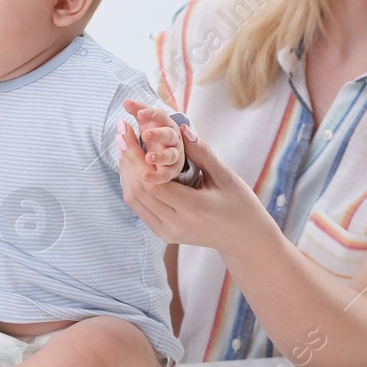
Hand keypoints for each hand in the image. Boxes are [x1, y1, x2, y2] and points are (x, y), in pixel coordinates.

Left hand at [117, 111, 265, 250]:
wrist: (244, 239)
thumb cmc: (240, 205)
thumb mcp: (225, 176)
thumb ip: (202, 153)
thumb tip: (181, 127)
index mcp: (193, 209)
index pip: (153, 183)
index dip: (136, 156)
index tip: (129, 132)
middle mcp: (175, 225)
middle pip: (138, 190)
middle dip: (127, 159)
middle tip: (121, 131)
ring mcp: (167, 232)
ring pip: (134, 200)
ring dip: (126, 171)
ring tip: (124, 144)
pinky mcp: (163, 234)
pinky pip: (139, 207)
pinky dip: (132, 184)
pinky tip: (132, 163)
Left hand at [124, 99, 186, 185]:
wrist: (169, 152)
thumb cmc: (155, 134)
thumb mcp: (147, 121)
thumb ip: (138, 111)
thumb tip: (126, 101)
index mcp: (166, 123)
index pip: (160, 116)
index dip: (151, 114)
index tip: (139, 113)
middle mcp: (173, 138)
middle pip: (168, 134)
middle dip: (158, 134)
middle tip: (146, 134)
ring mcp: (174, 154)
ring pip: (170, 155)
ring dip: (160, 156)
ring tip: (149, 157)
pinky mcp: (172, 169)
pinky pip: (167, 174)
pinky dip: (157, 176)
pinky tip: (146, 177)